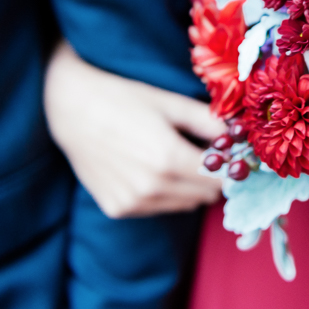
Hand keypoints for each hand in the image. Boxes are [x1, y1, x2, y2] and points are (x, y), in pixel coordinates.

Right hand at [44, 41, 224, 217]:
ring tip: (172, 159)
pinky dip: (164, 194)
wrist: (71, 109)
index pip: (220, 180)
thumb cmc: (122, 99)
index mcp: (169, 159)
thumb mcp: (170, 103)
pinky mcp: (118, 209)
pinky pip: (158, 208)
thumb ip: (208, 123)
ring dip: (188, 187)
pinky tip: (148, 169)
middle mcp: (152, 187)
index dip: (229, 168)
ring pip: (184, 205)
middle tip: (201, 154)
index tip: (229, 156)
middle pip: (205, 196)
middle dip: (211, 177)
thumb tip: (238, 136)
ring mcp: (132, 202)